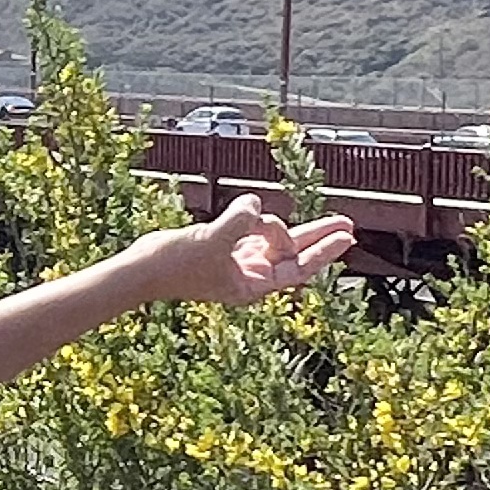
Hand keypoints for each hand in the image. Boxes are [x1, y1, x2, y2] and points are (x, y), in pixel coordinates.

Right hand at [182, 194, 353, 305]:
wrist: (140, 271)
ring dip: (287, 229)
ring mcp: (235, 263)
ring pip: (272, 243)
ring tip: (313, 220)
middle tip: (348, 225)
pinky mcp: (221, 250)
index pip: (297, 267)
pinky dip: (258, 223)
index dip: (323, 250)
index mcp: (251, 285)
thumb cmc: (175, 264)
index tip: (346, 236)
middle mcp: (248, 276)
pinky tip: (262, 214)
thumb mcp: (213, 239)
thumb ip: (241, 220)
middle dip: (318, 238)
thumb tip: (256, 203)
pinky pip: (251, 234)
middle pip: (292, 256)